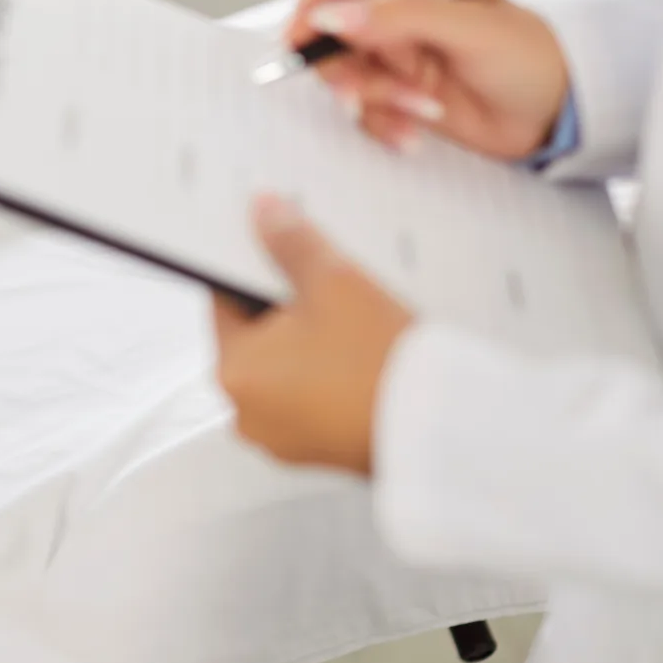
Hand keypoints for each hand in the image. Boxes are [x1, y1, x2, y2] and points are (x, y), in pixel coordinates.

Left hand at [212, 194, 413, 475]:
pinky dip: (329, 374)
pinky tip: (361, 356)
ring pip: (287, 367)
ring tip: (352, 320)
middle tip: (325, 284)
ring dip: (311, 340)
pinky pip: (312, 396)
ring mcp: (282, 436)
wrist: (438, 428)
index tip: (276, 251)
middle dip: (286, 306)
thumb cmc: (379, 365)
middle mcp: (246, 412)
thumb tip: (265, 214)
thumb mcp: (333, 283)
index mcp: (233, 372)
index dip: (251, 269)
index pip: (223, 302)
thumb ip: (291, 243)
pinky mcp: (318, 448)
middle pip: (256, 336)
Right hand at [288, 0, 569, 158]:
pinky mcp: (391, 88)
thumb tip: (330, 16)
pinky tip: (416, 126)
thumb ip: (399, 14)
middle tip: (362, 92)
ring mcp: (390, 49)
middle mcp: (393, 5)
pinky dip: (381, 122)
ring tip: (417, 108)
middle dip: (343, 65)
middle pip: (324, 25)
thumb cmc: (530, 58)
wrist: (556, 115)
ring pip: (338, 70)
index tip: (310, 39)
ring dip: (370, 97)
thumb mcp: (470, 28)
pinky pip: (358, 105)